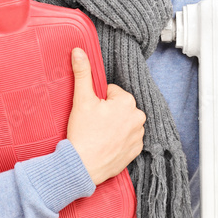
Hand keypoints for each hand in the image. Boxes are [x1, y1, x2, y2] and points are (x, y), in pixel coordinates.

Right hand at [66, 47, 145, 185]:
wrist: (82, 166)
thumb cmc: (83, 133)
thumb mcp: (81, 99)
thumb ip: (82, 73)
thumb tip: (79, 51)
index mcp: (128, 102)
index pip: (111, 92)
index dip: (98, 100)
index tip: (91, 112)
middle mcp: (139, 117)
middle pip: (119, 106)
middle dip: (107, 112)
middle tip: (93, 124)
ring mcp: (139, 135)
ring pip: (123, 121)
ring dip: (114, 125)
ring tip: (99, 135)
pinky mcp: (136, 150)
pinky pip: (127, 138)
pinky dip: (118, 139)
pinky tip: (106, 144)